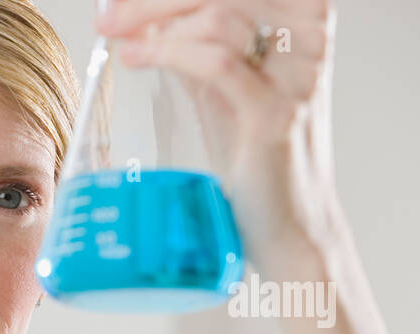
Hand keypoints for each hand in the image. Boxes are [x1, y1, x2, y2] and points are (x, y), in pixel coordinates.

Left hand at [98, 0, 340, 279]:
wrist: (285, 224)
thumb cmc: (253, 155)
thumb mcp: (220, 87)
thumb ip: (192, 47)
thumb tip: (139, 15)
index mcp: (301, 19)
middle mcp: (309, 36)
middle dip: (156, 0)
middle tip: (110, 14)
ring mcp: (299, 73)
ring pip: (220, 16)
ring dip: (155, 21)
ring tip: (117, 36)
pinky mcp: (278, 114)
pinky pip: (218, 64)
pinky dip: (169, 53)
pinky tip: (136, 57)